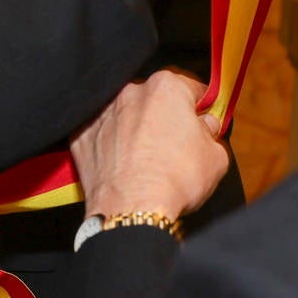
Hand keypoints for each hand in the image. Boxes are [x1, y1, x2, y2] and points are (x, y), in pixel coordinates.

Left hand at [71, 70, 228, 222]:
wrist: (130, 209)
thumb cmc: (176, 180)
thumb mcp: (215, 157)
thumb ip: (211, 133)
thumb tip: (205, 127)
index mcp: (166, 87)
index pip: (190, 89)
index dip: (199, 107)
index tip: (201, 119)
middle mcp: (130, 92)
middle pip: (155, 99)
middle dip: (165, 116)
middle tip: (173, 145)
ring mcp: (102, 111)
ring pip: (126, 114)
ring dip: (135, 128)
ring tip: (144, 158)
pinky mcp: (81, 134)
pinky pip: (101, 133)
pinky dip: (110, 143)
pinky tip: (121, 163)